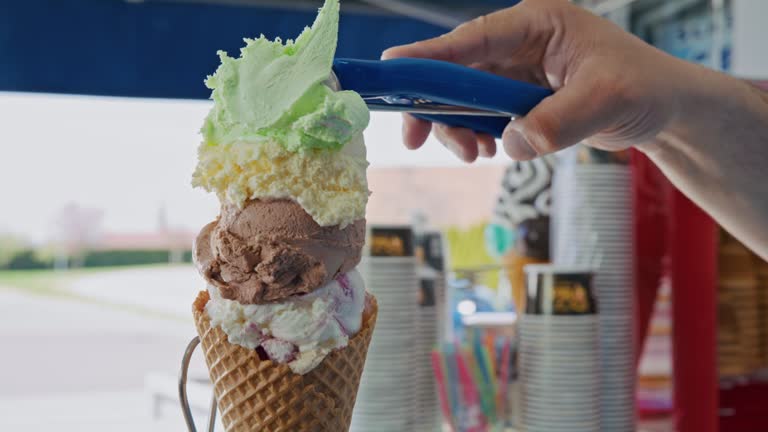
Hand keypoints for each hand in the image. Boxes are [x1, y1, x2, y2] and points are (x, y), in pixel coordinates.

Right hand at [382, 0, 694, 161]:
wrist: (660, 109)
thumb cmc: (643, 87)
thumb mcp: (606, 99)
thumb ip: (559, 121)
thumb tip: (513, 142)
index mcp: (538, 23)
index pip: (474, 38)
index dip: (431, 55)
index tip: (393, 70)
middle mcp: (520, 44)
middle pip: (456, 72)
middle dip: (436, 107)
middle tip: (420, 141)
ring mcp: (516, 72)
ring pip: (462, 99)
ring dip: (457, 128)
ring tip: (476, 153)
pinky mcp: (519, 99)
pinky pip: (482, 117)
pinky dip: (478, 136)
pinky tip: (491, 149)